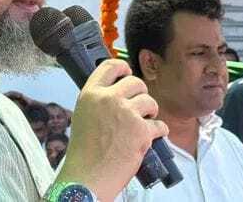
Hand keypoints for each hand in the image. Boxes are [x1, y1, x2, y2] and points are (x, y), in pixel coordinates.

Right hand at [55, 59, 167, 200]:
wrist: (88, 175)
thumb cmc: (84, 151)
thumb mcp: (82, 115)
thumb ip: (98, 101)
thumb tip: (116, 93)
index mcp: (91, 94)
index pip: (111, 66)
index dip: (123, 67)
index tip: (128, 71)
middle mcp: (109, 99)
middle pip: (136, 82)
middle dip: (141, 93)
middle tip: (138, 106)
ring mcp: (127, 113)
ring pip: (150, 101)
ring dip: (150, 112)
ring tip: (144, 123)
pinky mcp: (142, 130)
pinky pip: (160, 124)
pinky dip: (159, 132)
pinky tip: (151, 137)